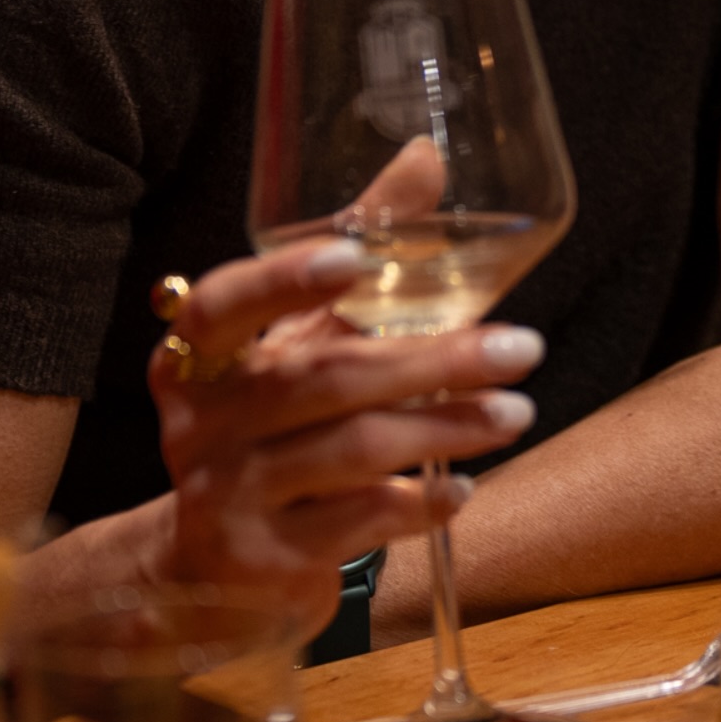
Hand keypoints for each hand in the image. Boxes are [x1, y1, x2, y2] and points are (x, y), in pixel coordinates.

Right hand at [145, 200, 540, 639]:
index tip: (354, 259)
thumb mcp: (298, 336)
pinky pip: (353, 526)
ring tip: (517, 412)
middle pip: (323, 379)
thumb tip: (426, 154)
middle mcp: (200, 422)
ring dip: (445, 429)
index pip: (224, 305)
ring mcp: (226, 497)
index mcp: (198, 353)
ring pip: (348, 452)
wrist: (206, 567)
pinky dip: (416, 504)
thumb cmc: (267, 422)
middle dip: (432, 362)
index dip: (285, 281)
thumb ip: (355, 245)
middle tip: (522, 346)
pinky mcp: (260, 563)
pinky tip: (463, 487)